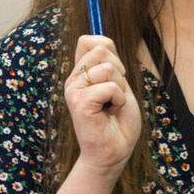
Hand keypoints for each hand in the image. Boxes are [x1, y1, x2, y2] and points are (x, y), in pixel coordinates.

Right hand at [64, 35, 141, 177]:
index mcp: (80, 74)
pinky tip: (111, 113)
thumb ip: (110, 64)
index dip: (108, 50)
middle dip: (119, 71)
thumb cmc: (118, 123)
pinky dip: (119, 100)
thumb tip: (105, 40)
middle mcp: (73, 80)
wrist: (113, 153)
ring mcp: (74, 90)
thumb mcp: (119, 86)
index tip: (116, 74)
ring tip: (112, 106)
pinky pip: (110, 87)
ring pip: (107, 68)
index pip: (89, 40)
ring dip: (120, 88)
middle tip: (115, 95)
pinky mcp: (80, 102)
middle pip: (101, 49)